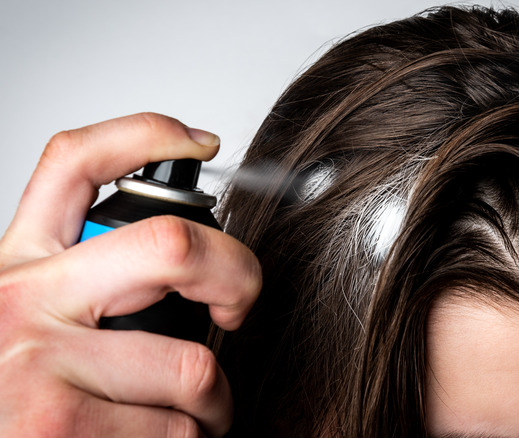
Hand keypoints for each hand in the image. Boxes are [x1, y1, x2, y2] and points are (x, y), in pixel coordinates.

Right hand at [0, 113, 261, 436]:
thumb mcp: (21, 317)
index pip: (75, 161)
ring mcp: (37, 362)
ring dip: (214, 401)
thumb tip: (177, 259)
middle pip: (171, 244)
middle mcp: (23, 300)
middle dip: (238, 274)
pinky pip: (178, 429)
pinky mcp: (56, 428)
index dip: (147, 133)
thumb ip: (81, 282)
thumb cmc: (9, 394)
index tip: (202, 142)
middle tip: (238, 307)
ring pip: (191, 365)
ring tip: (194, 411)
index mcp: (19, 264)